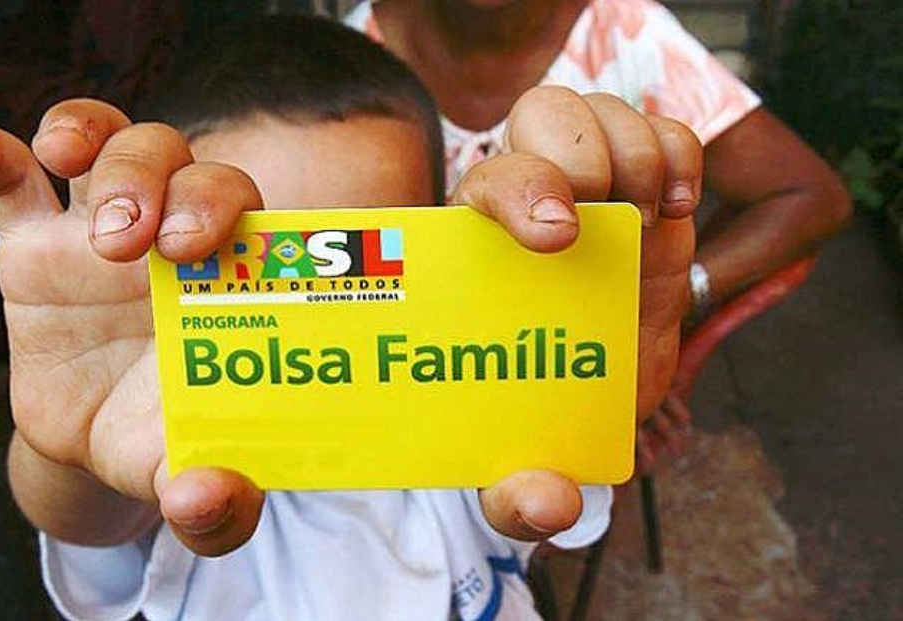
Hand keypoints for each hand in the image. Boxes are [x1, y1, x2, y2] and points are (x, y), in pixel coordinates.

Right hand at [0, 98, 264, 555]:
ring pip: (104, 142)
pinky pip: (9, 178)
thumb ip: (219, 502)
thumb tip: (205, 501)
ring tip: (66, 168)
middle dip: (151, 178)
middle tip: (129, 242)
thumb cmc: (164, 440)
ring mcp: (99, 232)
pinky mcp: (33, 244)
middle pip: (172, 157)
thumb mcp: (193, 474)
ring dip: (85, 136)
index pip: (240, 206)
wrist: (99, 442)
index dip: (219, 204)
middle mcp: (170, 239)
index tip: (193, 245)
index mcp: (223, 276)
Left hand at [452, 86, 700, 539]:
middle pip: (540, 115)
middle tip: (611, 214)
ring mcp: (586, 192)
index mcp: (476, 257)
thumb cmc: (537, 427)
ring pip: (596, 109)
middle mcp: (525, 208)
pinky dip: (676, 150)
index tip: (557, 237)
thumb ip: (517, 494)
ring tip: (646, 220)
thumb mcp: (519, 470)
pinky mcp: (640, 190)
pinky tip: (673, 206)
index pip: (482, 184)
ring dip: (632, 149)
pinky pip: (658, 128)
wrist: (585, 401)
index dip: (519, 191)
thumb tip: (547, 506)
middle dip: (577, 152)